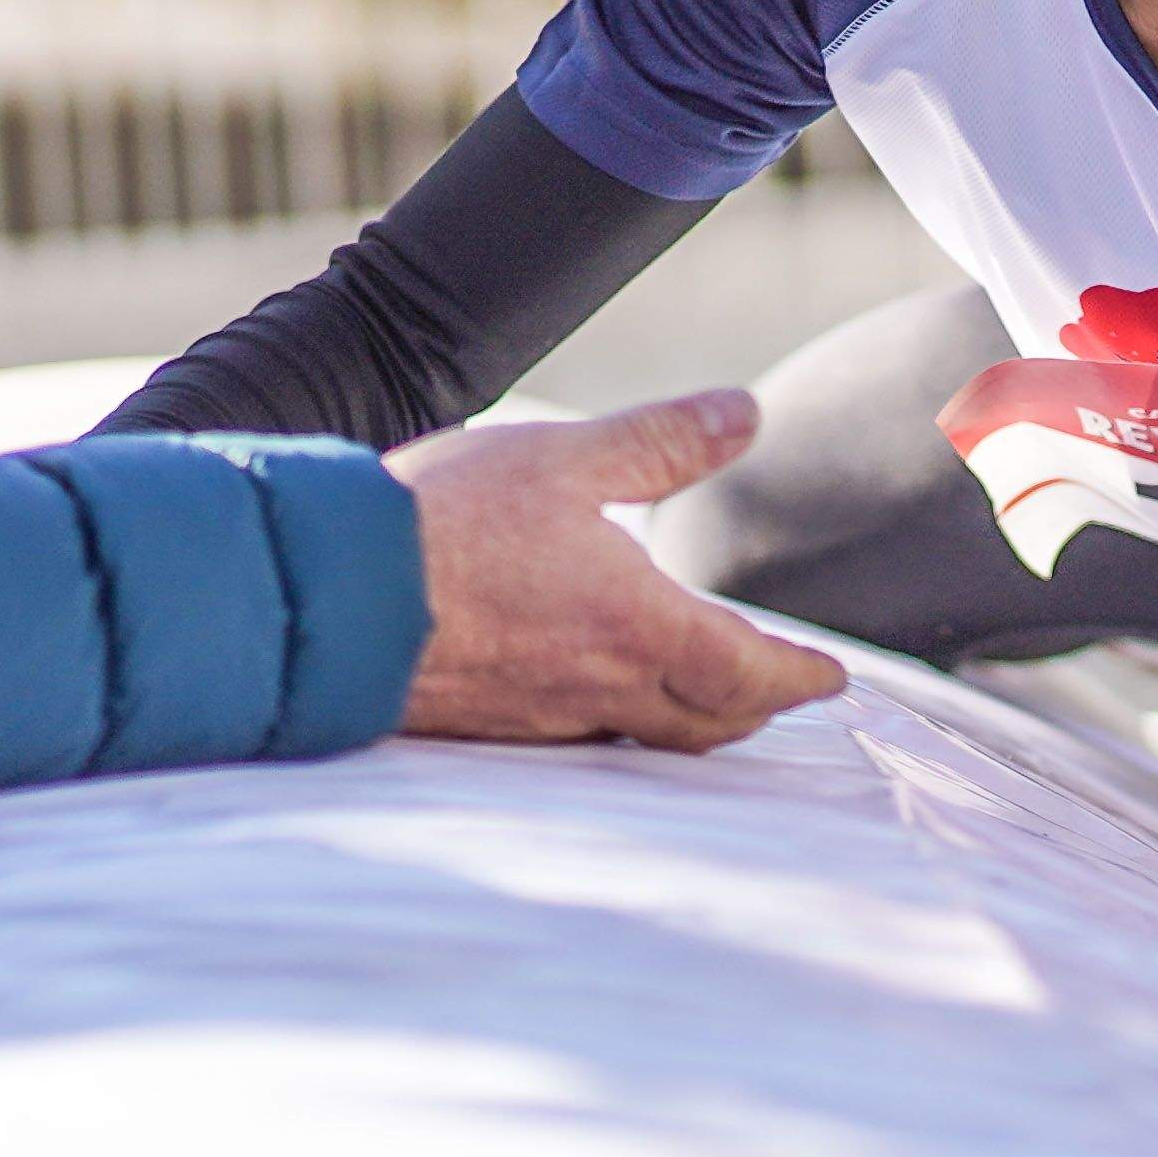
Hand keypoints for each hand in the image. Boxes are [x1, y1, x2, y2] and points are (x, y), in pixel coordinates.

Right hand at [389, 395, 849, 751]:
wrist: (325, 600)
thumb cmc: (443, 525)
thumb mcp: (563, 458)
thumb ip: (660, 441)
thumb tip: (745, 414)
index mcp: (640, 628)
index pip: (751, 671)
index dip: (800, 676)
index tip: (833, 680)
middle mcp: (600, 690)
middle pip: (708, 722)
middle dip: (756, 706)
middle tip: (782, 690)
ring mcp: (541, 719)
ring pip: (645, 739)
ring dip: (691, 721)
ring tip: (706, 697)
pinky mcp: (487, 728)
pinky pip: (578, 741)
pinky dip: (618, 726)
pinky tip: (597, 697)